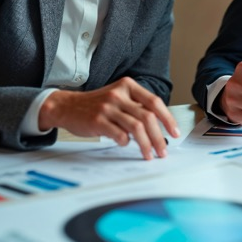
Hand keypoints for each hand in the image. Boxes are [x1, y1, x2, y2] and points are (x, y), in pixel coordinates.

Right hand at [38, 77, 179, 159]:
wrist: (67, 106)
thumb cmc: (96, 105)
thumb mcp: (118, 98)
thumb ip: (136, 107)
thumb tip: (159, 127)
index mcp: (128, 86)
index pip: (154, 102)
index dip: (167, 119)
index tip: (174, 133)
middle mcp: (119, 94)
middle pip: (147, 117)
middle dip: (159, 137)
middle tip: (163, 151)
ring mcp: (108, 107)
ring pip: (136, 128)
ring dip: (146, 144)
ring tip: (149, 155)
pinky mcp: (98, 120)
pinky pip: (119, 134)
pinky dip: (125, 142)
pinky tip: (124, 144)